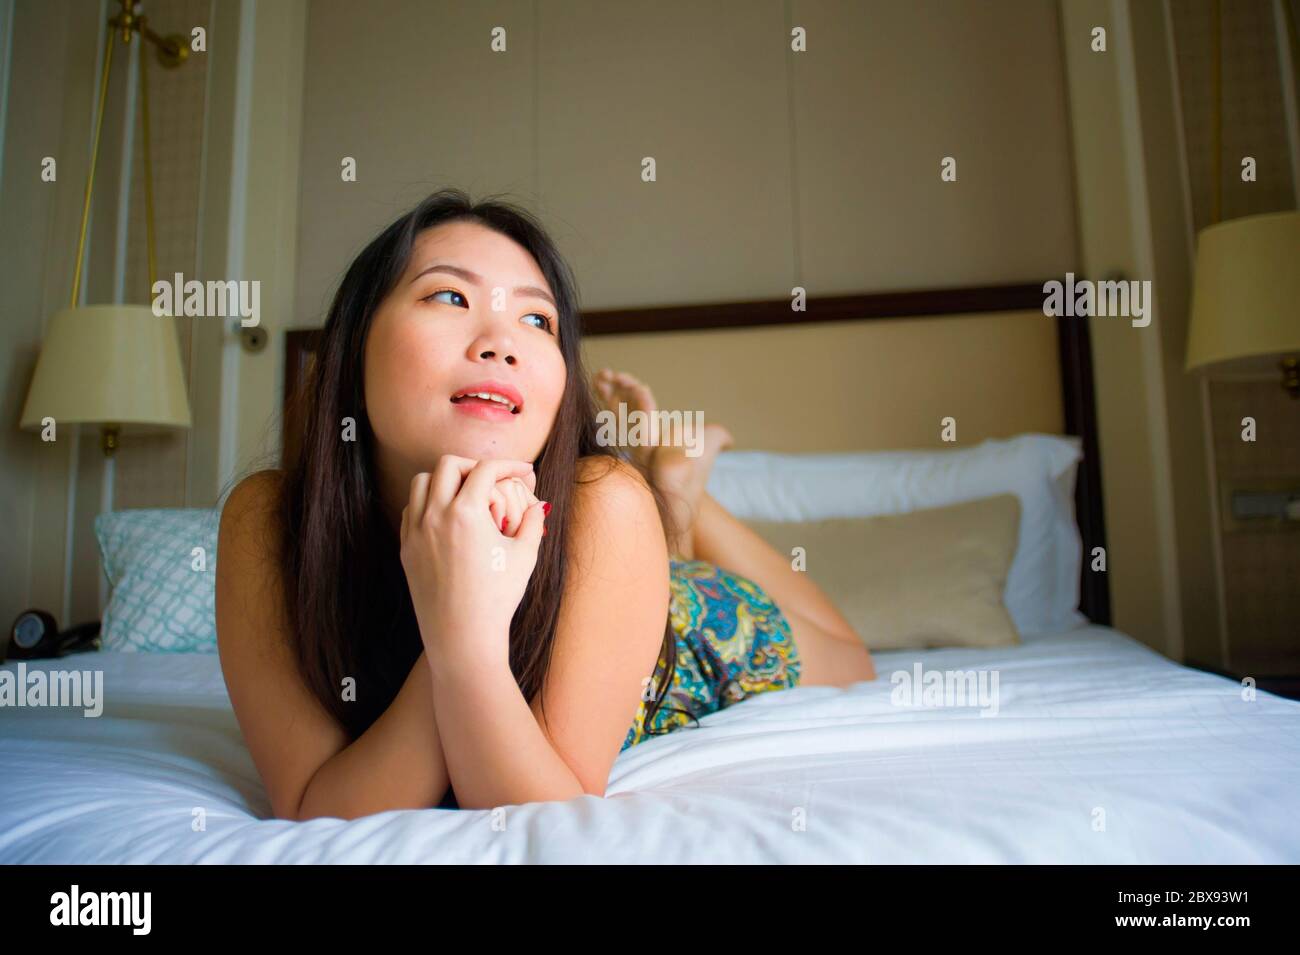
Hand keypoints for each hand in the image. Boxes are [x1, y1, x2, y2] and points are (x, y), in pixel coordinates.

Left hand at [399, 455, 548, 667]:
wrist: (462, 636)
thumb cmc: (497, 598)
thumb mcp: (524, 556)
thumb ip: (532, 523)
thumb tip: (537, 505)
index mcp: (465, 513)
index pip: (485, 469)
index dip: (509, 465)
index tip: (523, 471)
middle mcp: (435, 516)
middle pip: (448, 465)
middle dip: (474, 465)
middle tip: (493, 479)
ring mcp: (416, 531)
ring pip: (422, 482)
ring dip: (445, 479)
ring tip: (466, 493)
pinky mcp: (406, 548)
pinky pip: (411, 509)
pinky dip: (428, 502)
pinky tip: (447, 516)